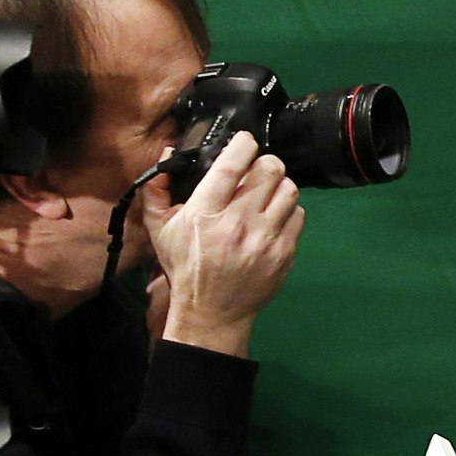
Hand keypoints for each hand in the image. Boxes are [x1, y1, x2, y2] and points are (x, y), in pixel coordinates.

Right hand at [153, 130, 303, 356]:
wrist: (211, 313)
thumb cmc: (186, 268)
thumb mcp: (161, 231)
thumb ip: (157, 191)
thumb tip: (168, 152)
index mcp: (205, 213)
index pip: (232, 164)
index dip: (243, 144)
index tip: (244, 142)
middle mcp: (238, 223)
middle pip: (270, 170)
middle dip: (264, 164)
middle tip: (257, 171)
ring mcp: (265, 239)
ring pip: (289, 190)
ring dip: (278, 187)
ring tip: (267, 195)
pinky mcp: (284, 253)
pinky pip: (298, 216)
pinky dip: (288, 212)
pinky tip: (273, 219)